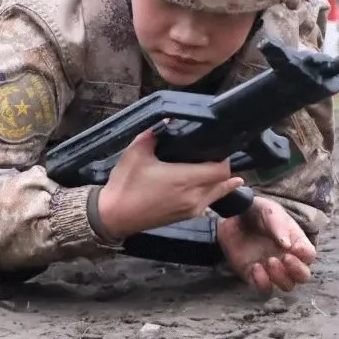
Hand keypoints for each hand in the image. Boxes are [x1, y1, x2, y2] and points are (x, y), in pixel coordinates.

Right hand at [95, 127, 245, 238]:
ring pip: (217, 194)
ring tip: (215, 167)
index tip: (218, 145)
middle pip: (223, 182)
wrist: (114, 216)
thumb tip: (168, 120)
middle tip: (216, 153)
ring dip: (219, 181)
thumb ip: (153, 134)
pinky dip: (211, 192)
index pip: (221, 170)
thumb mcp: (136, 153)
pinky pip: (207, 203)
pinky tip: (207, 184)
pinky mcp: (185, 217)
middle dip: (223, 167)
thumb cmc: (125, 184)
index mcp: (185, 180)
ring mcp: (191, 210)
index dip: (224, 157)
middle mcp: (193, 197)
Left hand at [218, 197, 316, 294]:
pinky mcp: (254, 276)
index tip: (296, 248)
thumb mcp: (270, 211)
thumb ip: (279, 225)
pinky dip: (262, 283)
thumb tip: (287, 245)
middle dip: (297, 271)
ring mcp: (272, 270)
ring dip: (281, 278)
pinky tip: (255, 267)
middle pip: (303, 276)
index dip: (306, 255)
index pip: (309, 255)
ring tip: (270, 261)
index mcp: (296, 243)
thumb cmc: (258, 212)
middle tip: (285, 258)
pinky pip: (264, 289)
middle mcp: (287, 260)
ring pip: (286, 286)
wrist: (234, 216)